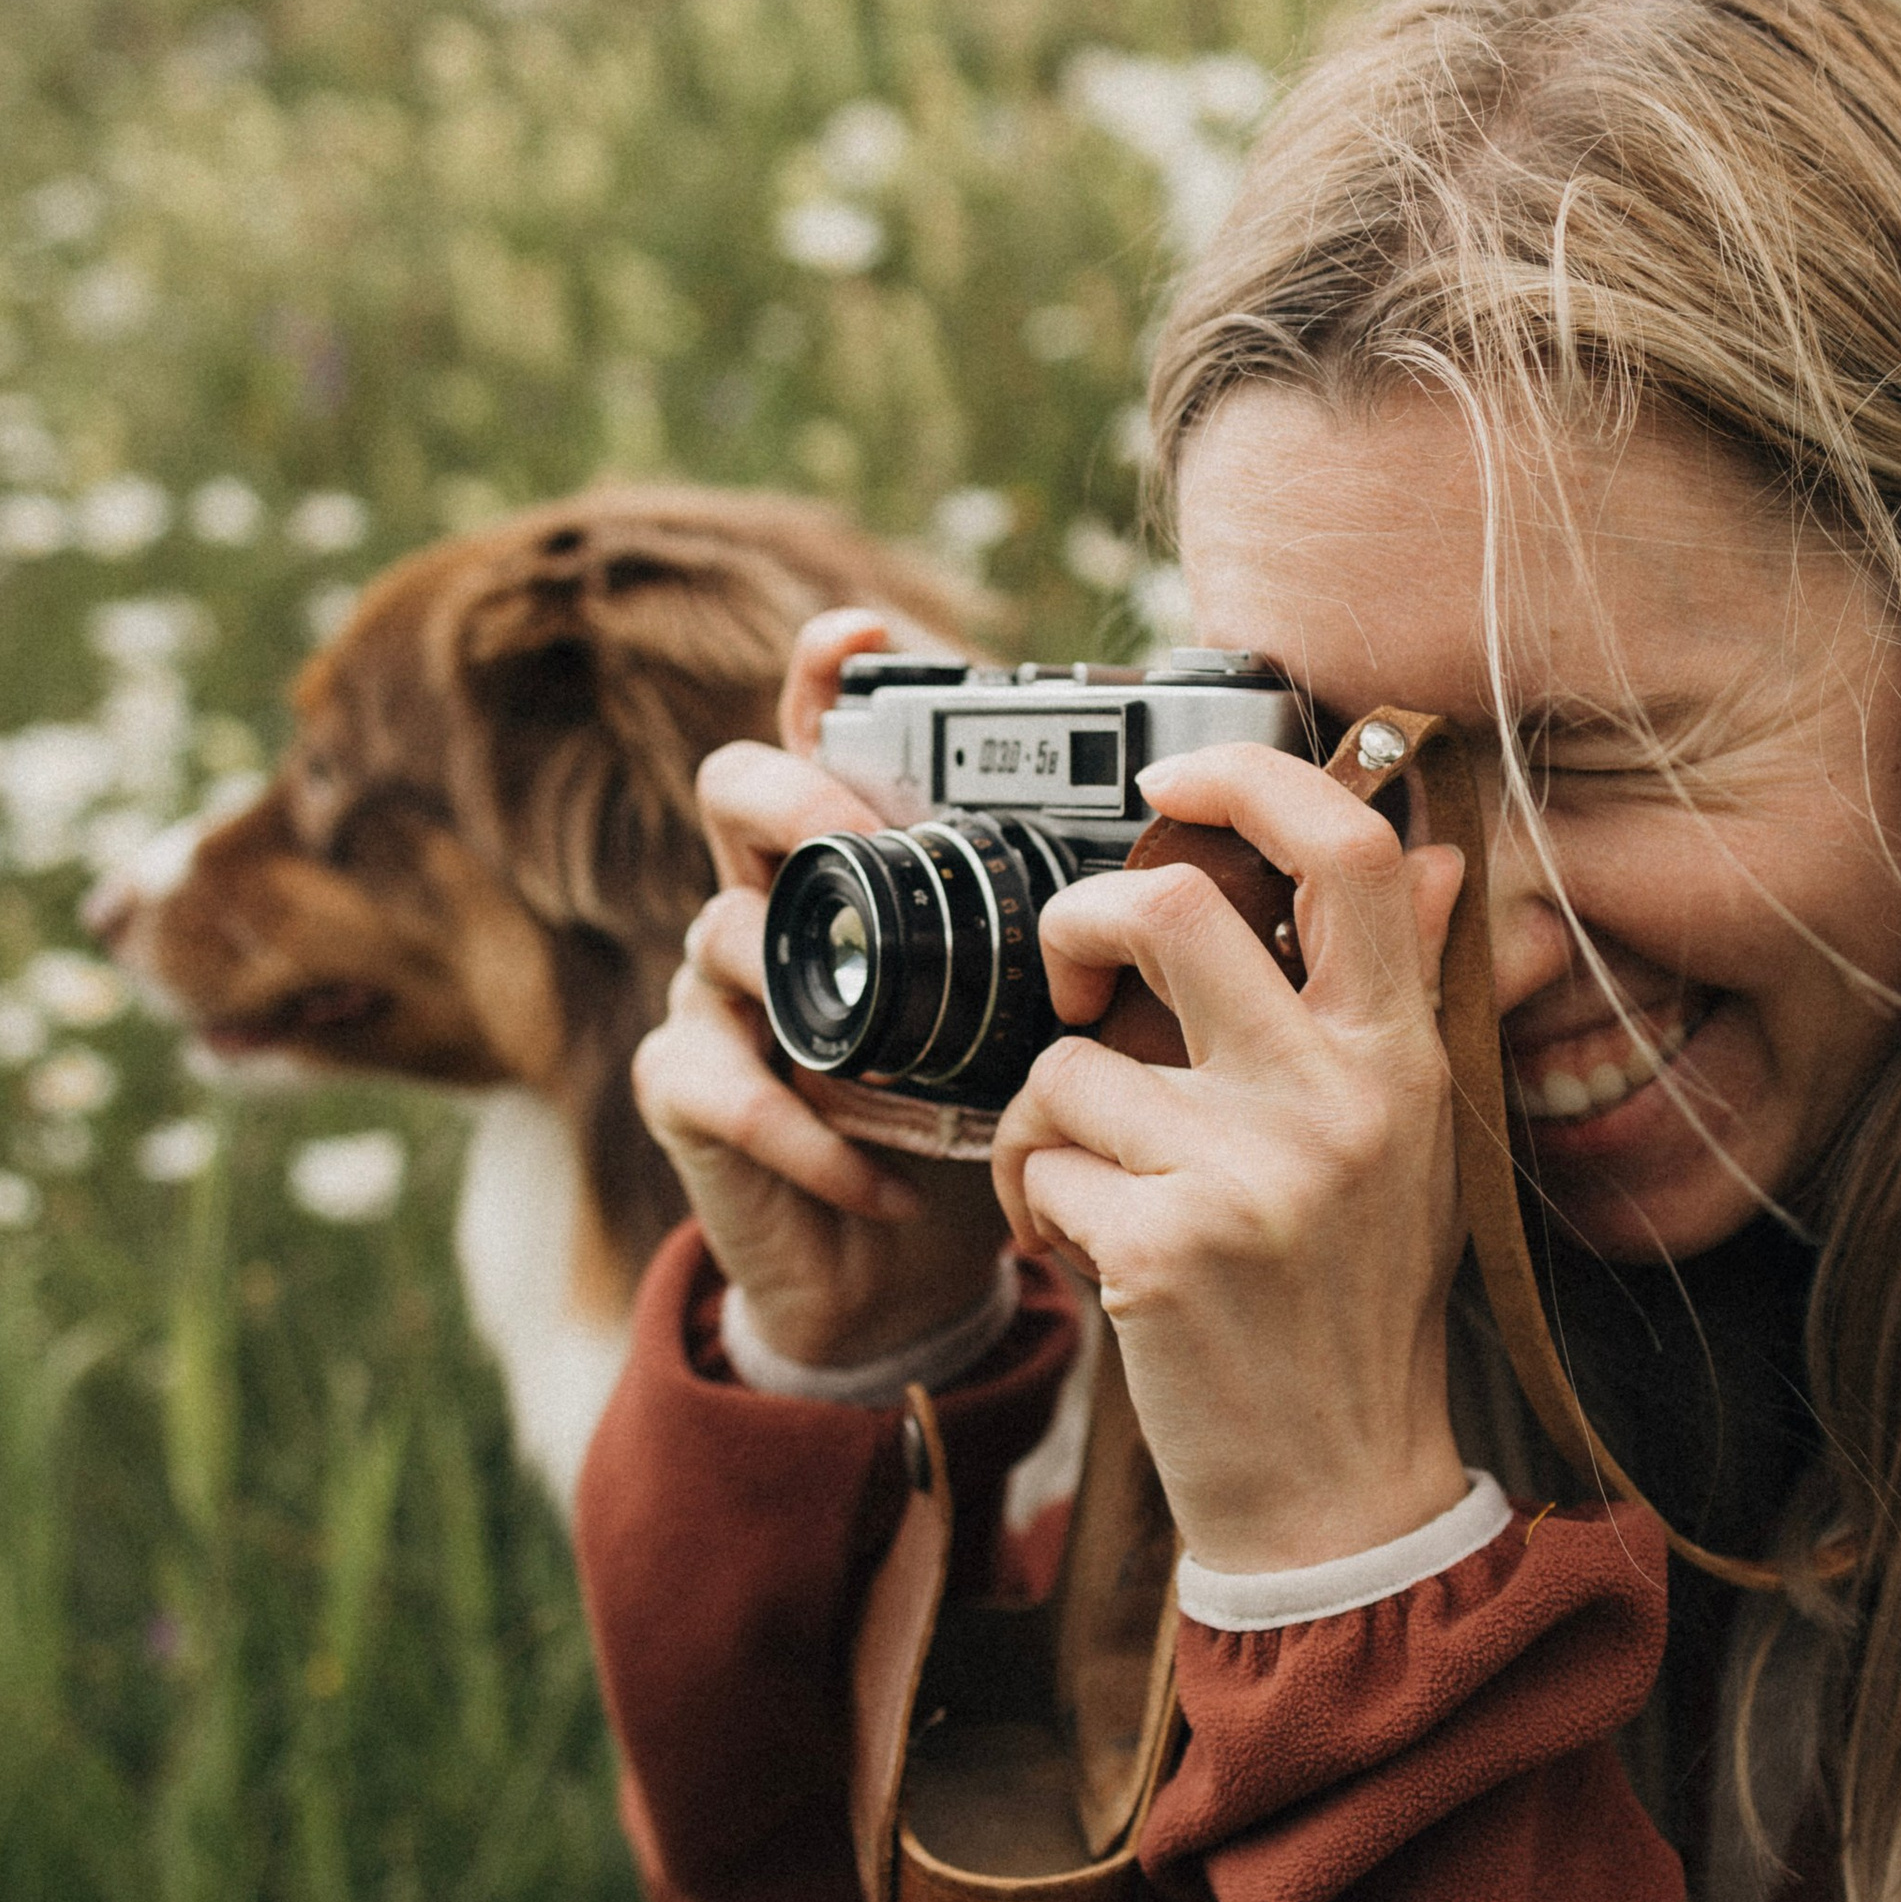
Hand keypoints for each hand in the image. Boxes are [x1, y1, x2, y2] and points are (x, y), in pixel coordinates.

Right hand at [634, 609, 1010, 1368]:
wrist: (906, 1271)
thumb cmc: (978, 1119)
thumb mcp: (1036, 1020)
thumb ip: (1077, 943)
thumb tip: (1214, 872)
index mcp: (855, 866)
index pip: (820, 735)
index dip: (823, 673)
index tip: (862, 631)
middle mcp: (772, 902)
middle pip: (736, 789)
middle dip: (799, 797)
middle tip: (867, 831)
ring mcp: (714, 992)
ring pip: (722, 933)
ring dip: (822, 999)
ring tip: (903, 1063)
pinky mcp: (685, 1091)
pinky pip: (729, 1088)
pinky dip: (814, 1140)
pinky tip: (885, 1177)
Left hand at [990, 745, 1472, 1573]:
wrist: (1337, 1492)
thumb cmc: (1355, 1305)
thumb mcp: (1414, 1143)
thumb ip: (1408, 996)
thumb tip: (1441, 853)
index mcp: (1400, 1057)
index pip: (1352, 853)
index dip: (1248, 779)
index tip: (1172, 780)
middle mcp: (1337, 1100)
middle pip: (1172, 910)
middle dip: (1083, 923)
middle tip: (1075, 986)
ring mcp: (1251, 1174)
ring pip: (1069, 1061)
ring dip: (1043, 1122)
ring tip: (1083, 1182)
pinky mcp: (1164, 1249)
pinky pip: (1039, 1161)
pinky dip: (1033, 1202)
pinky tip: (1082, 1251)